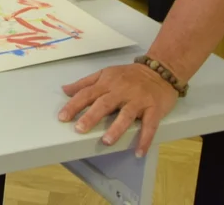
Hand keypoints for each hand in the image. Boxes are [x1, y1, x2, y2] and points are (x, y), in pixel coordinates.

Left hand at [58, 63, 178, 156]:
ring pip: (126, 115)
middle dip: (91, 117)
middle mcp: (121, 91)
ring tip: (106, 141)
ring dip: (116, 129)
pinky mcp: (154, 109)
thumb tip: (64, 89)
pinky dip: (145, 139)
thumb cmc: (130, 75)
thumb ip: (85, 83)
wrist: (160, 70)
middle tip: (79, 129)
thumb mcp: (106, 73)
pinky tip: (138, 152)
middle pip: (104, 104)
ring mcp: (138, 100)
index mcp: (107, 83)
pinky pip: (150, 125)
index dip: (74, 105)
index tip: (62, 117)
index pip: (87, 94)